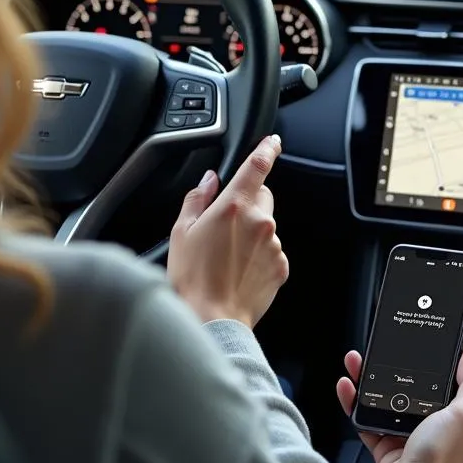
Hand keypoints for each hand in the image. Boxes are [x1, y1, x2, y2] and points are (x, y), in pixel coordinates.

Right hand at [167, 134, 287, 327]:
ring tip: (227, 257)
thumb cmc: (192, 279)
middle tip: (225, 225)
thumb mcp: (181, 232)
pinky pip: (272, 250)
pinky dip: (259, 255)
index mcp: (234, 206)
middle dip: (248, 203)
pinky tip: (238, 271)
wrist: (212, 320)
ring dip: (252, 233)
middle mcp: (259, 221)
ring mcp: (273, 244)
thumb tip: (208, 180)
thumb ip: (197, 199)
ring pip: (266, 226)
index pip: (258, 166)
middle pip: (262, 196)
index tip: (273, 142)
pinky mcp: (280, 266)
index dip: (267, 149)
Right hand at [336, 347, 462, 462]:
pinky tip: (349, 388)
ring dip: (373, 382)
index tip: (433, 351)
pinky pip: (372, 419)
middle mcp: (444, 432)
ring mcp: (415, 439)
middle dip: (400, 371)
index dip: (449, 369)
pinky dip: (358, 404)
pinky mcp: (391, 446)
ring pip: (393, 401)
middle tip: (386, 354)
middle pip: (421, 391)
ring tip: (359, 365)